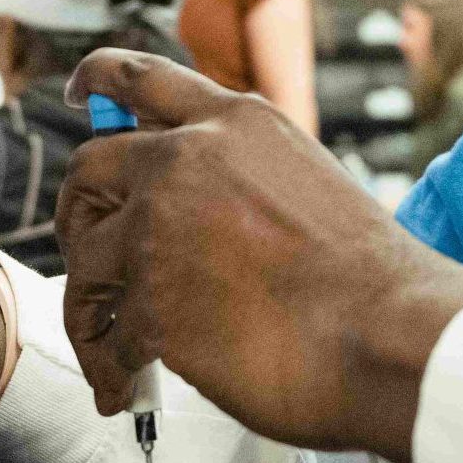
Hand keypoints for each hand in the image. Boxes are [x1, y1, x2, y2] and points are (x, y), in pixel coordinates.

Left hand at [58, 52, 462, 462]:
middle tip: (89, 248)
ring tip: (109, 346)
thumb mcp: (303, 176)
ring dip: (89, 307)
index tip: (78, 90)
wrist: (385, 331)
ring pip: (83, 258)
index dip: (96, 79)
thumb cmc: (364, 272)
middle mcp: (187, 159)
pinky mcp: (151, 301)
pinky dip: (111, 366)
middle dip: (77, 213)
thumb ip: (239, 171)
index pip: (140, 77)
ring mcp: (161, 227)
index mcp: (234, 121)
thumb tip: (191, 201)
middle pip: (88, 169)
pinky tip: (132, 385)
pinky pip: (107, 334)